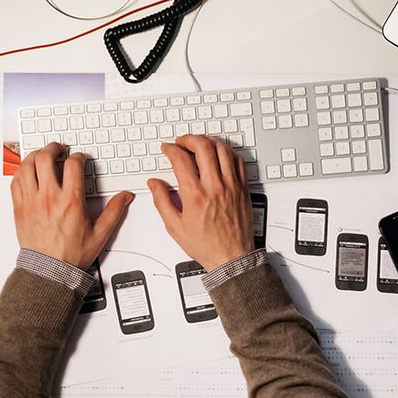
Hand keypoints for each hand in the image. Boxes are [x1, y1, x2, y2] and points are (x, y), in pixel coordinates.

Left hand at [11, 142, 132, 268]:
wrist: (49, 271)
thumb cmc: (70, 255)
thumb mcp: (99, 234)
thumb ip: (114, 212)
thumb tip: (124, 197)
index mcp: (70, 202)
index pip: (73, 165)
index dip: (78, 157)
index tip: (79, 159)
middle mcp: (49, 198)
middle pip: (46, 158)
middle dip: (54, 148)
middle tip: (59, 150)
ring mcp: (32, 202)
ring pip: (27, 166)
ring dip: (35, 156)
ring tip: (42, 156)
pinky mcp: (19, 207)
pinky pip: (16, 181)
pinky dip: (22, 171)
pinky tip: (28, 172)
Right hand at [147, 134, 254, 271]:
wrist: (231, 258)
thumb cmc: (207, 245)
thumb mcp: (175, 227)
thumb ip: (162, 201)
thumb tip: (155, 184)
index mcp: (195, 195)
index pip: (181, 159)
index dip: (171, 149)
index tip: (168, 149)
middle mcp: (215, 187)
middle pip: (203, 147)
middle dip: (189, 139)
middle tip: (182, 142)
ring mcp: (231, 186)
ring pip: (222, 149)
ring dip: (208, 142)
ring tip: (200, 144)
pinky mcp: (243, 188)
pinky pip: (238, 161)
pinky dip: (227, 152)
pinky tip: (220, 155)